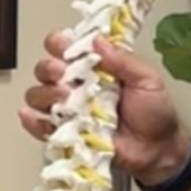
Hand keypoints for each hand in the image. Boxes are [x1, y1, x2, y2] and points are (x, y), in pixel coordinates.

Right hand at [17, 33, 188, 181]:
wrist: (158, 150)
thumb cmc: (155, 113)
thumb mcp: (147, 80)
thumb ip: (123, 60)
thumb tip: (97, 40)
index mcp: (94, 66)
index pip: (66, 48)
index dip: (59, 43)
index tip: (64, 46)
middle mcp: (76, 85)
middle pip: (44, 69)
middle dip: (48, 68)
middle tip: (62, 74)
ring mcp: (69, 111)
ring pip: (38, 95)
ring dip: (44, 94)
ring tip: (64, 99)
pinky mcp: (66, 134)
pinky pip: (40, 126)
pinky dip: (32, 121)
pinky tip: (32, 116)